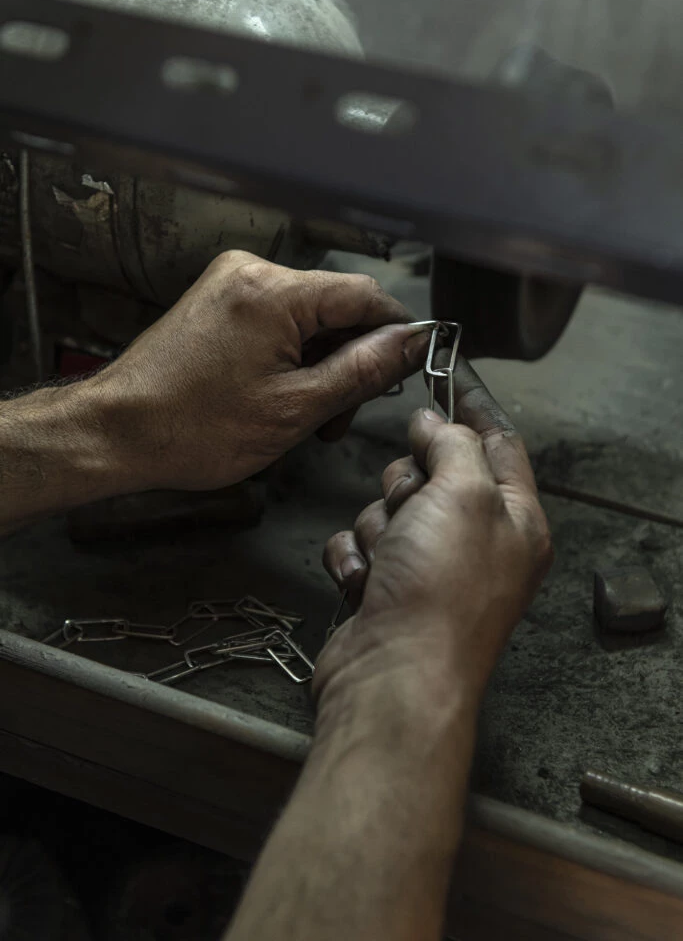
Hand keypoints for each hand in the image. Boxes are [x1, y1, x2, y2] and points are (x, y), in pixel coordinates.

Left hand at [89, 251, 430, 491]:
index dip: (395, 334)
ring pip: (309, 319)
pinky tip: (284, 398)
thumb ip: (363, 371)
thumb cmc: (193, 427)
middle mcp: (253, 273)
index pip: (366, 295)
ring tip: (309, 418)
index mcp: (275, 291)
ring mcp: (232, 285)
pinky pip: (279, 323)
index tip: (406, 371)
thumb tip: (412, 343)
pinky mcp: (220, 302)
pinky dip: (292, 360)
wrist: (118, 431)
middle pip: (337, 308)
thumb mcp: (296, 408)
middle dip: (350, 362)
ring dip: (321, 366)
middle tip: (342, 416)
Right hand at [319, 359, 552, 708]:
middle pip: (434, 474)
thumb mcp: (464, 494)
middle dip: (409, 483)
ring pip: (388, 508)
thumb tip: (436, 421)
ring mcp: (429, 570)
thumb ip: (454, 444)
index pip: (500, 444)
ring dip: (379, 527)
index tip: (448, 375)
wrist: (393, 677)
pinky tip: (365, 584)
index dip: (473, 408)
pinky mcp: (387, 590)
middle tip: (412, 506)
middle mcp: (477, 544)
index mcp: (515, 520)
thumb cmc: (441, 589)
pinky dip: (355, 560)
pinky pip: (359, 545)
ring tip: (389, 560)